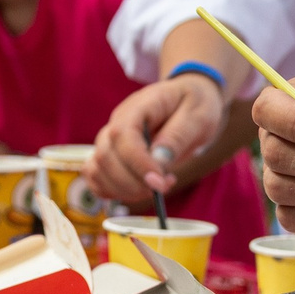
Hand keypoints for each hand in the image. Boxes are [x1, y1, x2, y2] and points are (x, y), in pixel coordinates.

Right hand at [92, 73, 227, 200]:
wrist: (189, 101)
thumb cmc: (195, 104)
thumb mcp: (198, 115)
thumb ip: (178, 136)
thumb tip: (159, 162)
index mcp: (139, 106)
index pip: (122, 134)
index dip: (137, 163)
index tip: (158, 183)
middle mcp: (117, 121)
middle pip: (105, 156)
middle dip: (131, 183)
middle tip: (162, 188)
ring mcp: (110, 138)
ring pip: (97, 170)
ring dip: (123, 190)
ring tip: (158, 187)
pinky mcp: (111, 155)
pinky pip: (96, 178)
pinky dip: (113, 192)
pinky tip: (140, 190)